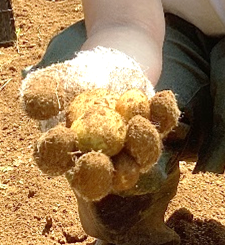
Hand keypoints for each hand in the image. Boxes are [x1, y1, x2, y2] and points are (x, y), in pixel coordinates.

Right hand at [21, 47, 179, 199]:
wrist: (109, 66)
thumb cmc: (77, 78)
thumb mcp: (54, 82)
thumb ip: (42, 95)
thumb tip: (40, 110)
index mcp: (71, 152)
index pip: (58, 162)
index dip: (57, 154)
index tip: (62, 136)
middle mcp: (105, 160)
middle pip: (102, 179)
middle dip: (99, 175)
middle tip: (98, 160)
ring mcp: (133, 150)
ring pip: (140, 159)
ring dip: (140, 146)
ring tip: (136, 122)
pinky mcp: (155, 131)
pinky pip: (163, 127)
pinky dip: (164, 114)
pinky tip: (163, 98)